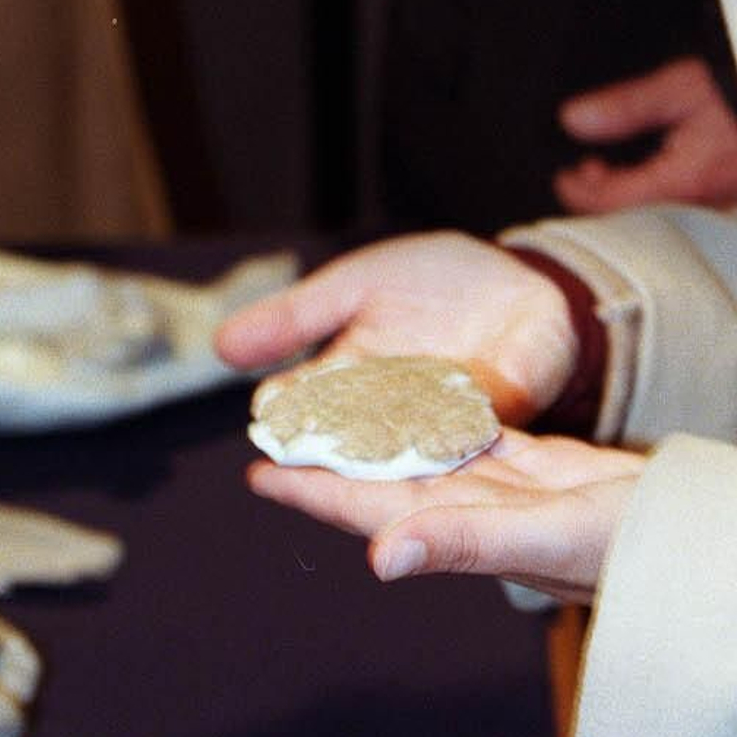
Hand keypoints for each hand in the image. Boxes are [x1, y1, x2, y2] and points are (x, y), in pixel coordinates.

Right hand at [215, 232, 579, 424]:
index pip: (303, 409)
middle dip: (329, 455)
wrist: (516, 277)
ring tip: (365, 459)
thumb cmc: (429, 283)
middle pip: (348, 445)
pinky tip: (443, 435)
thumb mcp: (354, 284)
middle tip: (304, 460)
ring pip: (406, 451)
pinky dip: (458, 432)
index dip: (285, 414)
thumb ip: (297, 316)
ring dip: (389, 459)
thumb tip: (220, 347)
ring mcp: (442, 422)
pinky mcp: (497, 416)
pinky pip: (473, 429)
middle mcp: (389, 419)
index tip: (267, 412)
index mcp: (348, 386)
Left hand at [248, 427, 644, 603]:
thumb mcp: (550, 537)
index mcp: (473, 534)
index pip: (376, 509)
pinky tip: (428, 401)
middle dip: (337, 459)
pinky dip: (450, 422)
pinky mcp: (549, 472)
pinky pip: (483, 443)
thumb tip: (379, 556)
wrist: (709, 538)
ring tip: (340, 412)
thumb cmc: (639, 547)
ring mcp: (516, 494)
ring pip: (432, 461)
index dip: (318, 491)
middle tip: (285, 428)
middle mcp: (484, 516)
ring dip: (385, 439)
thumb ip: (466, 541)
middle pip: (391, 482)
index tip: (261, 470)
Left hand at [555, 56, 736, 213]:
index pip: (618, 204)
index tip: (563, 176)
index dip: (582, 194)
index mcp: (686, 181)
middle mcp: (703, 204)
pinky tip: (643, 171)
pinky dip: (650, 194)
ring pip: (655, 215)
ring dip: (625, 195)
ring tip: (605, 167)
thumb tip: (574, 119)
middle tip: (583, 169)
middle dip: (601, 197)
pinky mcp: (728, 198)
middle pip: (635, 218)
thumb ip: (625, 106)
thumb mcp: (677, 86)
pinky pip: (678, 207)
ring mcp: (718, 205)